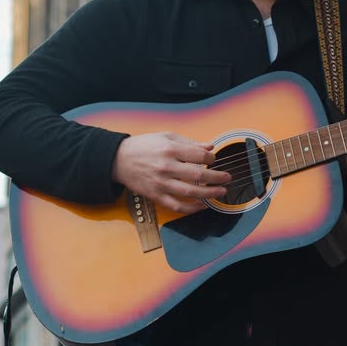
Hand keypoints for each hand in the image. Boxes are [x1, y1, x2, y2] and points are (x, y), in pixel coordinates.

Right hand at [111, 132, 230, 212]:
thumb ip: (189, 143)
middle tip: (227, 178)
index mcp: (170, 150)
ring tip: (221, 192)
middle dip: (217, 177)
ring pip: (190, 192)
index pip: (199, 156)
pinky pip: (177, 206)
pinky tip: (203, 206)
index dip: (211, 159)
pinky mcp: (156, 196)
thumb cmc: (144, 146)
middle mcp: (166, 167)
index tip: (214, 160)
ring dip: (209, 194)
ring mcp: (161, 183)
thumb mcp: (166, 137)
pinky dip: (192, 208)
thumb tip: (210, 147)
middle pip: (198, 175)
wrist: (118, 159)